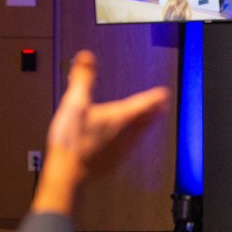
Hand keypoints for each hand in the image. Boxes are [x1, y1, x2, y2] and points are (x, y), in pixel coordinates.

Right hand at [33, 51, 169, 215]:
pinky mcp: (113, 162)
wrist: (67, 174)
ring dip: (145, 126)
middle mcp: (126, 134)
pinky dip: (131, 140)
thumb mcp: (75, 103)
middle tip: (161, 106)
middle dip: (154, 111)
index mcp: (121, 117)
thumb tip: (86, 57)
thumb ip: (82, 79)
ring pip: (139, 135)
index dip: (155, 97)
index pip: (144, 103)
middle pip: (146, 120)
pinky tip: (125, 142)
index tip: (164, 93)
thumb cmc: (73, 141)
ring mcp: (121, 149)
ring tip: (149, 121)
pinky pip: (128, 148)